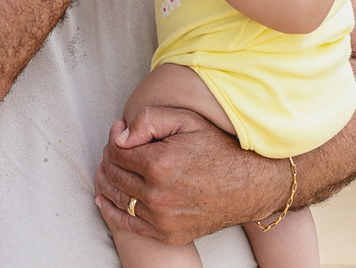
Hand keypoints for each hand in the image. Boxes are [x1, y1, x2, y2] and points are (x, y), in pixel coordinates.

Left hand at [95, 106, 247, 244]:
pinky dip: (111, 210)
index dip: (114, 138)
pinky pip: (129, 224)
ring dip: (106, 181)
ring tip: (107, 168)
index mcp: (160, 165)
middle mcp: (159, 196)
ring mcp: (163, 219)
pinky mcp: (169, 234)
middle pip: (114, 175)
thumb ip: (148, 120)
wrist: (251, 185)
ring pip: (117, 198)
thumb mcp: (186, 120)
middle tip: (114, 147)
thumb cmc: (217, 148)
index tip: (120, 131)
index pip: (116, 151)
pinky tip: (104, 199)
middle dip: (108, 158)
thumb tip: (119, 136)